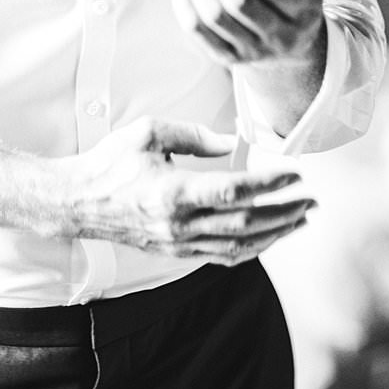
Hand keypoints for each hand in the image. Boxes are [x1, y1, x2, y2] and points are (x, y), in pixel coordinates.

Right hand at [60, 117, 312, 264]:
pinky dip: (252, 249)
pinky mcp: (176, 252)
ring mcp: (178, 243)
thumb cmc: (110, 163)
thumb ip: (196, 135)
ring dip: (276, 234)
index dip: (270, 185)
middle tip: (311, 200)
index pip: (234, 192)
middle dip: (285, 213)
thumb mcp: (150, 132)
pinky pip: (222, 257)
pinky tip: (270, 237)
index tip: (295, 175)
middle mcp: (179, 224)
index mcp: (173, 192)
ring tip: (301, 220)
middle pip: (245, 224)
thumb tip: (235, 141)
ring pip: (239, 247)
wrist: (77, 202)